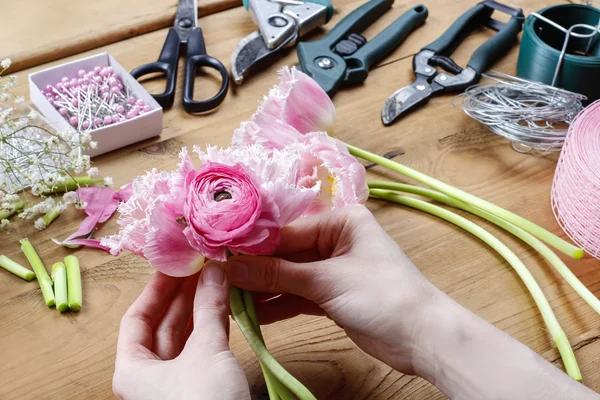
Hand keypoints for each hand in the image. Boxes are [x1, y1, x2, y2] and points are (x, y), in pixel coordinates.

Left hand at [113, 265, 249, 399]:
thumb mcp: (207, 350)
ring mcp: (173, 385)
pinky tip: (224, 310)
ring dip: (199, 311)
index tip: (175, 265)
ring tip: (215, 282)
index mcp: (133, 371)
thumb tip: (214, 270)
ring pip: (183, 340)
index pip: (136, 319)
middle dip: (183, 296)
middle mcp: (148, 378)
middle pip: (161, 327)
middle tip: (202, 268)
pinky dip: (210, 331)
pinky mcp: (199, 390)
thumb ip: (209, 308)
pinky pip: (200, 353)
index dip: (156, 289)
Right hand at [220, 204, 441, 373]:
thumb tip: (231, 268)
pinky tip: (253, 314)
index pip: (287, 231)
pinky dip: (279, 304)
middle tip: (220, 280)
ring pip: (290, 276)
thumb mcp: (326, 281)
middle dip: (256, 270)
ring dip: (264, 290)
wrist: (422, 337)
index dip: (253, 246)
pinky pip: (299, 295)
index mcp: (341, 221)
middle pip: (286, 254)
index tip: (220, 256)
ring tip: (229, 299)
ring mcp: (333, 269)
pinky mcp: (333, 295)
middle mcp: (336, 240)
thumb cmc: (382, 295)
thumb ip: (277, 275)